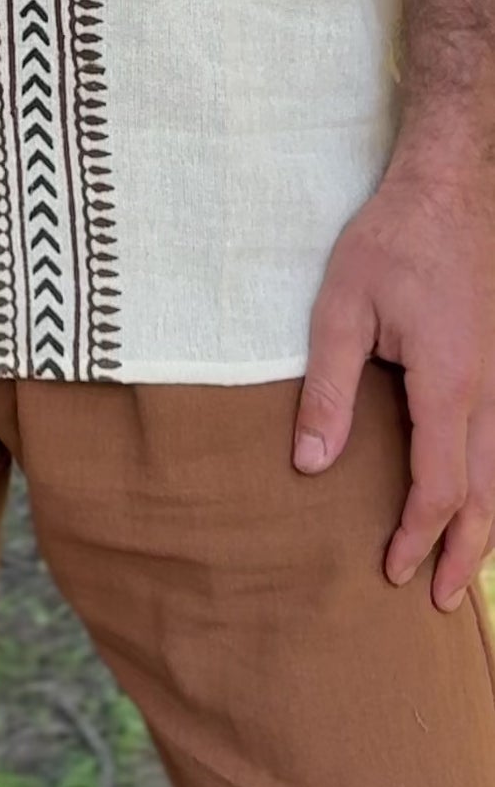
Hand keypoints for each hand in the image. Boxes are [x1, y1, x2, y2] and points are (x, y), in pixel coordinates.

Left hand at [294, 129, 494, 609]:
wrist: (452, 186)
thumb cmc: (393, 241)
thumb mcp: (341, 309)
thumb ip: (328, 391)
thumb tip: (311, 466)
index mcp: (450, 384)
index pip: (440, 486)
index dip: (416, 535)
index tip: (390, 570)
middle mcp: (491, 390)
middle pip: (487, 494)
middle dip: (464, 552)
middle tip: (441, 600)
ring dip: (487, 522)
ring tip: (463, 565)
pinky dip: (492, 481)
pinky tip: (478, 495)